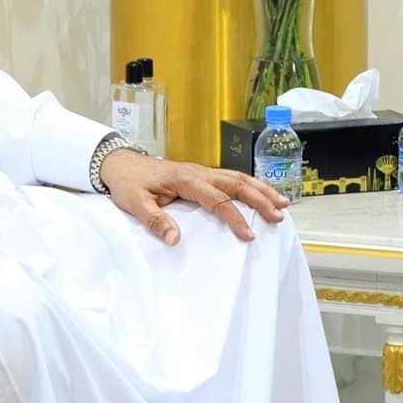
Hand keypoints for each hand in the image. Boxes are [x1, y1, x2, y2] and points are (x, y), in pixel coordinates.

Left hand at [101, 150, 289, 245]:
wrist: (120, 163)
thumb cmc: (128, 183)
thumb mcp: (134, 203)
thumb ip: (154, 220)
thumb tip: (175, 239)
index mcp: (186, 180)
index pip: (218, 200)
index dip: (235, 217)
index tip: (249, 235)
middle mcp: (199, 173)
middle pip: (237, 183)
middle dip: (261, 198)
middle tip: (279, 214)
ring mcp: (202, 171)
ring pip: (238, 177)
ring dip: (261, 189)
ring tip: (282, 203)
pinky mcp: (202, 174)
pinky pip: (231, 177)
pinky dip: (251, 185)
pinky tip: (262, 193)